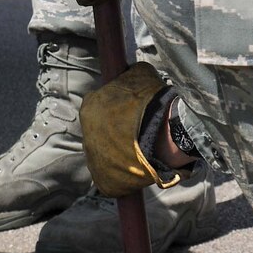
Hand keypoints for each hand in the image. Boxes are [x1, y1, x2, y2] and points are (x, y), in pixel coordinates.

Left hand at [80, 63, 171, 195]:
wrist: (165, 134)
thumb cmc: (153, 102)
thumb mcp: (139, 74)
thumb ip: (128, 75)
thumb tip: (129, 71)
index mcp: (90, 107)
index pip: (97, 105)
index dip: (114, 109)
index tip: (129, 113)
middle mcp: (86, 134)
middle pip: (100, 132)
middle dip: (115, 132)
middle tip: (137, 132)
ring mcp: (94, 159)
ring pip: (106, 155)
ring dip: (120, 153)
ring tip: (142, 150)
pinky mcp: (104, 182)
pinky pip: (112, 177)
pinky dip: (124, 173)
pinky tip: (139, 167)